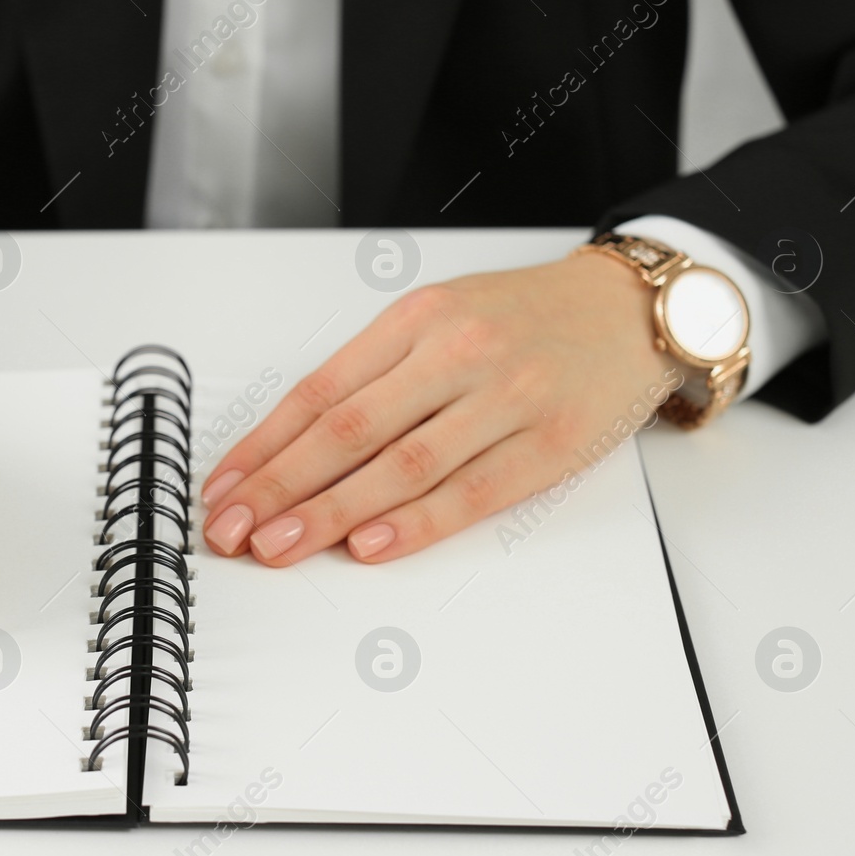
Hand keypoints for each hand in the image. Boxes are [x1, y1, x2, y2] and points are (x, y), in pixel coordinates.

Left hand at [199, 253, 681, 565]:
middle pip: (347, 430)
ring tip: (279, 546)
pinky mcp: (551, 442)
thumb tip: (294, 450)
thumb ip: (375, 375)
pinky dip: (416, 523)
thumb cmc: (525, 320)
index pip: (319, 392)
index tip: (222, 490)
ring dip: (330, 513)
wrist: (632, 309)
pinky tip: (369, 545)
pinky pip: (472, 491)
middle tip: (231, 530)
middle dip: (278, 487)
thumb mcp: (439, 319)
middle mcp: (455, 352)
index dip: (262, 447)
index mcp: (415, 320)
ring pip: (401, 464)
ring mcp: (505, 396)